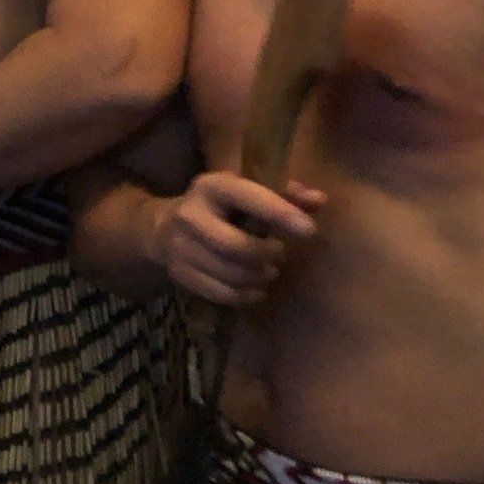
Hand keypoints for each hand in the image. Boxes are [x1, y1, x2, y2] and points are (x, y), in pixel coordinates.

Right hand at [157, 171, 324, 306]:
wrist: (164, 228)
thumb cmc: (221, 209)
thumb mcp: (246, 192)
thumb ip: (285, 194)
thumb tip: (319, 200)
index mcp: (210, 187)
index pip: (246, 197)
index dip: (279, 212)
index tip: (309, 230)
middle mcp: (190, 215)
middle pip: (234, 246)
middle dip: (265, 255)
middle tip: (279, 255)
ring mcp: (179, 247)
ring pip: (228, 273)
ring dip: (257, 277)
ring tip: (268, 272)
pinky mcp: (178, 274)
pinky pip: (218, 293)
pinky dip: (243, 296)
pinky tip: (255, 290)